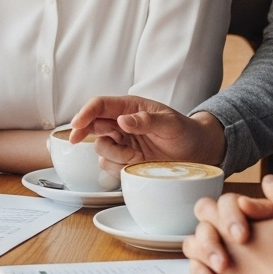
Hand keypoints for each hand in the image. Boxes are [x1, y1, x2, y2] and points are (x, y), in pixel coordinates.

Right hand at [68, 96, 225, 175]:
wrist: (196, 153)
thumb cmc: (185, 132)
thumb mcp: (170, 124)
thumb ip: (146, 120)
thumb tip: (122, 120)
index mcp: (130, 107)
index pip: (100, 105)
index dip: (85, 113)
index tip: (76, 125)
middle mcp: (121, 123)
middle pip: (91, 124)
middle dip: (83, 132)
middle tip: (75, 140)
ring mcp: (122, 141)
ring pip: (99, 148)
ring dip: (113, 155)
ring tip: (136, 157)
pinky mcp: (124, 159)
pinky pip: (108, 165)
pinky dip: (118, 168)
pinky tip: (135, 165)